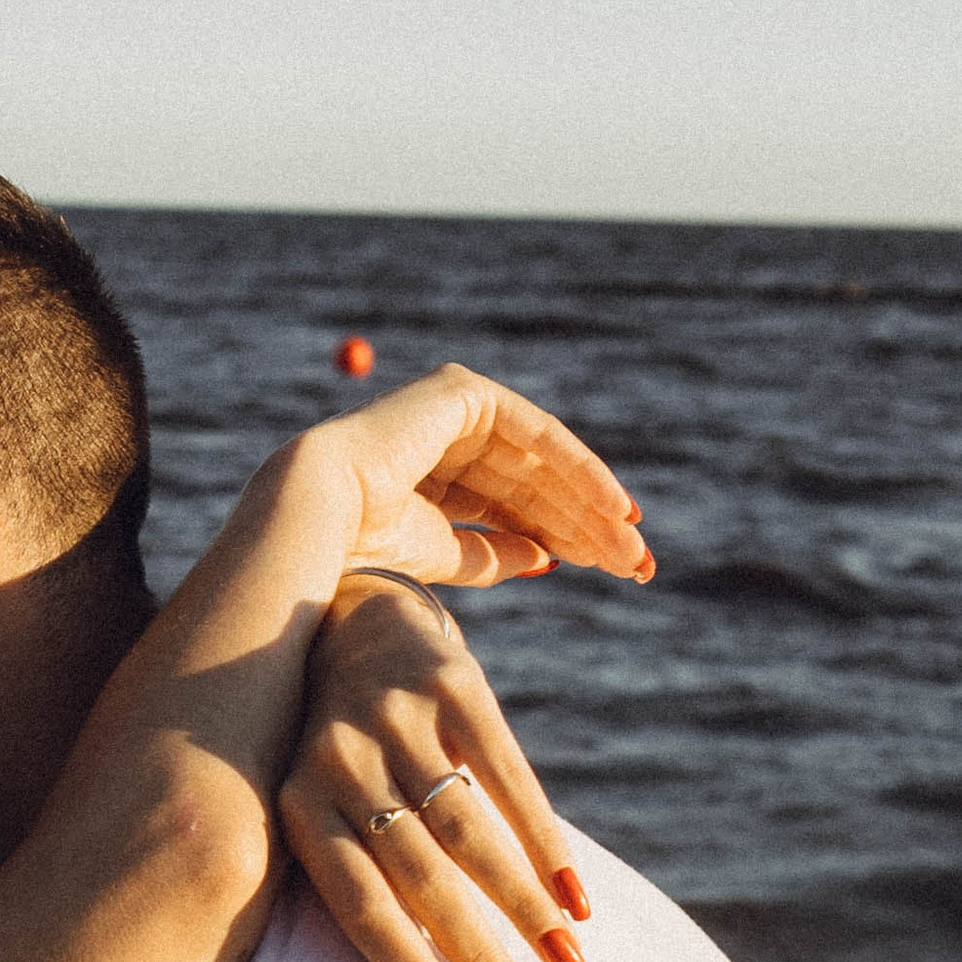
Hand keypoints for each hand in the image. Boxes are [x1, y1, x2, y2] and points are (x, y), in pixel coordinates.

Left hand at [283, 574, 592, 961]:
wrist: (352, 615)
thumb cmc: (342, 751)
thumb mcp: (327, 811)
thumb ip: (356, 891)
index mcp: (300, 805)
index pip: (358, 907)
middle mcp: (339, 760)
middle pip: (419, 878)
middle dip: (480, 955)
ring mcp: (395, 716)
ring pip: (470, 833)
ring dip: (526, 907)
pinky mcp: (453, 681)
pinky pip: (510, 777)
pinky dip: (547, 843)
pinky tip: (576, 898)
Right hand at [301, 363, 650, 592]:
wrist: (324, 514)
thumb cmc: (364, 545)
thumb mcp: (444, 554)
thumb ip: (493, 554)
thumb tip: (548, 557)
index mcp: (434, 472)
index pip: (515, 503)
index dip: (566, 534)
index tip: (614, 566)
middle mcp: (448, 435)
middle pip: (536, 484)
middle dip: (587, 525)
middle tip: (637, 564)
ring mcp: (457, 410)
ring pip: (544, 463)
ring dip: (592, 506)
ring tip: (631, 547)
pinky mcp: (467, 394)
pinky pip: (540, 436)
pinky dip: (581, 471)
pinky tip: (615, 509)